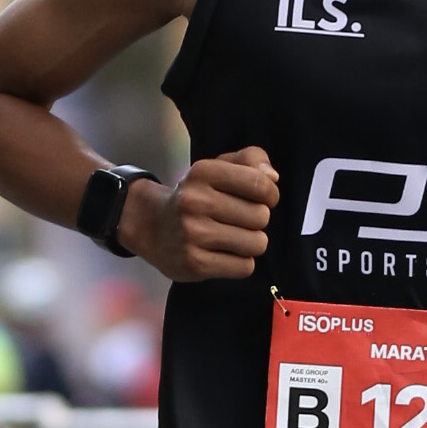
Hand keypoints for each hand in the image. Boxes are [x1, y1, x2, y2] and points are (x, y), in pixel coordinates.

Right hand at [125, 144, 277, 281]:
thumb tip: (273, 178)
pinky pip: (244, 267)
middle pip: (261, 216)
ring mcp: (193, 234)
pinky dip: (241, 263)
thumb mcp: (219, 167)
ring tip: (234, 237)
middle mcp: (195, 201)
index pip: (260, 184)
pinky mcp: (195, 263)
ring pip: (257, 243)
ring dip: (252, 243)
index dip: (270, 194)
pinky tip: (225, 254)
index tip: (261, 199)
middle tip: (239, 220)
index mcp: (203, 172)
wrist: (153, 228)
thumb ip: (251, 160)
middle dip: (258, 220)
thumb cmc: (198, 196)